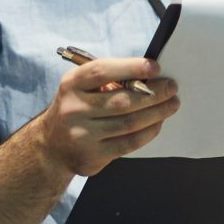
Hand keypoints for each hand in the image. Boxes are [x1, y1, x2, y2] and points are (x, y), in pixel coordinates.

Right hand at [28, 58, 178, 178]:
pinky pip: (128, 143)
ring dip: (156, 113)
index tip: (155, 67)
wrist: (51, 146)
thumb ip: (109, 80)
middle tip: (172, 88)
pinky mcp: (92, 156)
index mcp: (71, 85)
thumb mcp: (81, 88)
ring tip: (172, 105)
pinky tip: (158, 123)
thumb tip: (150, 78)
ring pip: (128, 123)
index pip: (102, 71)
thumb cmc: (76, 108)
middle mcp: (73, 109)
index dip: (131, 67)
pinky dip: (148, 132)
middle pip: (121, 100)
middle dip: (153, 93)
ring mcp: (81, 135)